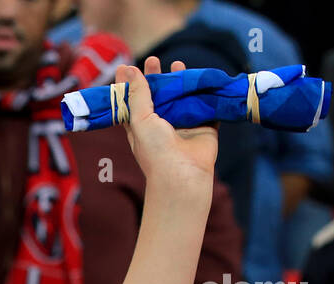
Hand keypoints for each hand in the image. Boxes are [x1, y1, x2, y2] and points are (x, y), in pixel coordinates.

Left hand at [120, 57, 218, 195]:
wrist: (183, 174)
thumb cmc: (156, 150)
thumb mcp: (140, 120)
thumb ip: (138, 95)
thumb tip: (131, 71)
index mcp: (141, 127)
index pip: (132, 102)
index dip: (129, 85)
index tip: (126, 66)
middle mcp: (161, 125)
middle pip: (158, 96)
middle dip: (156, 77)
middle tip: (154, 60)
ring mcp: (183, 125)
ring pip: (182, 98)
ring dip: (180, 81)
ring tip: (178, 64)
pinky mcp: (204, 126)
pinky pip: (207, 105)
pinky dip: (206, 92)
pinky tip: (203, 77)